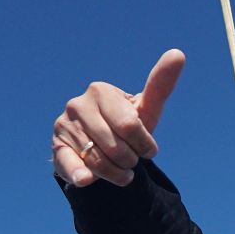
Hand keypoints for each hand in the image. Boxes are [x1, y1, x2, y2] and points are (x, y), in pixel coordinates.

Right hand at [51, 48, 185, 187]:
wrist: (102, 147)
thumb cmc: (128, 126)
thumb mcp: (145, 110)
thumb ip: (160, 85)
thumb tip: (178, 53)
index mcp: (100, 90)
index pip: (130, 126)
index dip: (144, 145)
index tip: (148, 149)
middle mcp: (77, 104)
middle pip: (116, 146)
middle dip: (131, 160)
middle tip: (132, 160)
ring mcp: (64, 126)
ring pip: (98, 161)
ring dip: (117, 174)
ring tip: (122, 172)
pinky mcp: (56, 148)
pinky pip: (72, 167)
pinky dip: (82, 176)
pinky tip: (88, 180)